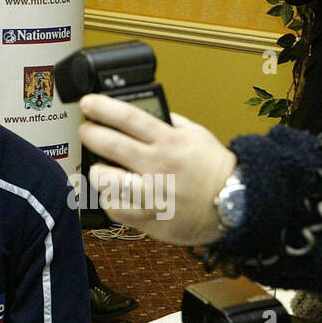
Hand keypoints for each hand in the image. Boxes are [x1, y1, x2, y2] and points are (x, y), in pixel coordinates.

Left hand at [78, 95, 235, 246]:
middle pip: (109, 145)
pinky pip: (114, 208)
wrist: (235, 203)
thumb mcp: (197, 134)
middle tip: (87, 131)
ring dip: (97, 170)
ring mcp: (152, 195)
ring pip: (105, 180)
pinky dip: (109, 198)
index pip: (128, 118)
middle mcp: (158, 166)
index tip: (88, 103)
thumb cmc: (214, 169)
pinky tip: (115, 192)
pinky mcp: (149, 219)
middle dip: (90, 134)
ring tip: (101, 168)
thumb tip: (142, 111)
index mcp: (170, 142)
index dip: (102, 108)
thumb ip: (169, 122)